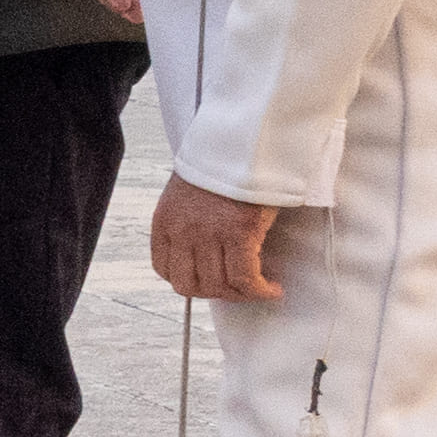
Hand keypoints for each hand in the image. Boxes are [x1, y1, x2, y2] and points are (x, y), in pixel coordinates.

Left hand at [148, 178, 297, 301]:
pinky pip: (246, 279)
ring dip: (242, 294)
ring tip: (259, 287)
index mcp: (164, 221)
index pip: (164, 269)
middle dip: (215, 293)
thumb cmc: (222, 166)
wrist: (242, 142)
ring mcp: (208, 234)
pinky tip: (272, 288)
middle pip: (190, 285)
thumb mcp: (189, 194)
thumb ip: (189, 222)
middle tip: (237, 288)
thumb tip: (205, 252)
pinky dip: (260, 290)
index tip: (210, 281)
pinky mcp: (239, 234)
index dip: (189, 281)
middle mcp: (181, 231)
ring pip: (219, 286)